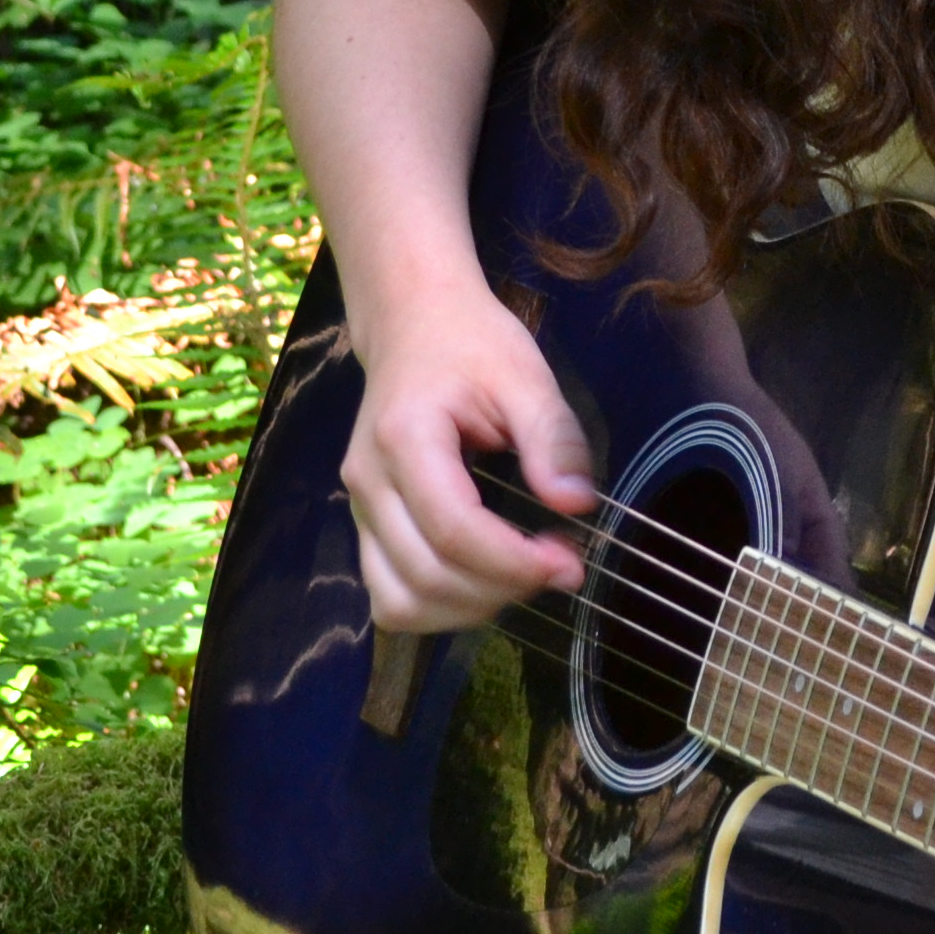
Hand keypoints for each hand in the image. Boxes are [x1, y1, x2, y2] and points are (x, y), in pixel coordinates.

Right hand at [338, 279, 595, 631]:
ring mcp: (358, 509)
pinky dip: (440, 607)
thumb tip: (575, 504)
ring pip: (399, 603)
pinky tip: (485, 581)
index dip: (513, 562)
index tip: (569, 562)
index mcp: (405, 439)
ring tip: (522, 578)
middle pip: (425, 576)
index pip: (453, 529)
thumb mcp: (525, 375)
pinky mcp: (365, 526)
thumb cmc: (471, 344)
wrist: (412, 324)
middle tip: (561, 566)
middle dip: (502, 589)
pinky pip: (391, 596)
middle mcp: (368, 482)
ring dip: (468, 609)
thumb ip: (552, 439)